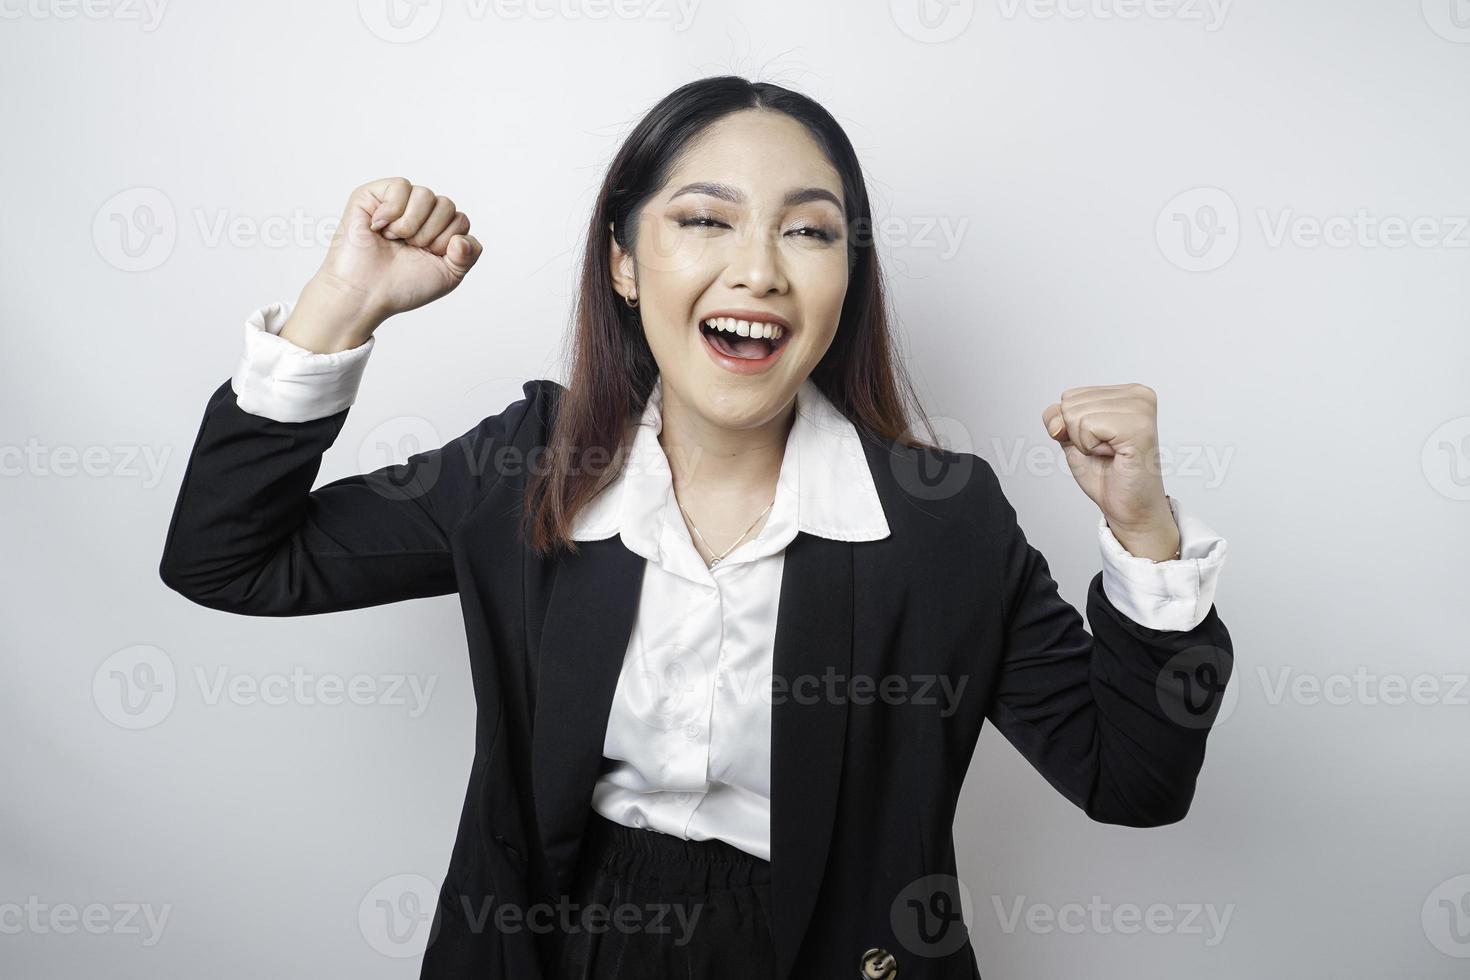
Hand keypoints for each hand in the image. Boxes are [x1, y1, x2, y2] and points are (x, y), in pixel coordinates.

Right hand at [318, 177, 482, 322]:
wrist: (367, 293)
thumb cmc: (402, 286)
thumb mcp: (448, 275)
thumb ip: (469, 255)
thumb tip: (462, 239)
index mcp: (438, 230)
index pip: (461, 220)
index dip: (446, 242)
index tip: (427, 256)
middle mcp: (420, 213)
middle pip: (447, 205)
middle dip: (430, 234)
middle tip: (408, 248)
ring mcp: (397, 202)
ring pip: (426, 195)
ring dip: (410, 225)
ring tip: (393, 239)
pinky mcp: (373, 194)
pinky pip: (401, 186)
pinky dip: (392, 211)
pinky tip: (379, 226)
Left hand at [1041, 383, 1179, 558]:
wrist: (1129, 508)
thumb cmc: (1106, 475)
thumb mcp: (1072, 440)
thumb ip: (1058, 420)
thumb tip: (1057, 421)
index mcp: (1127, 392)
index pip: (1069, 396)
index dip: (1072, 427)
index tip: (1100, 443)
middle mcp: (1138, 395)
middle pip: (1071, 402)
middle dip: (1078, 435)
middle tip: (1106, 452)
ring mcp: (1141, 409)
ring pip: (1076, 415)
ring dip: (1086, 443)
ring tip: (1111, 454)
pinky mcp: (1139, 427)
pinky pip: (1088, 427)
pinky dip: (1091, 447)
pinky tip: (1114, 456)